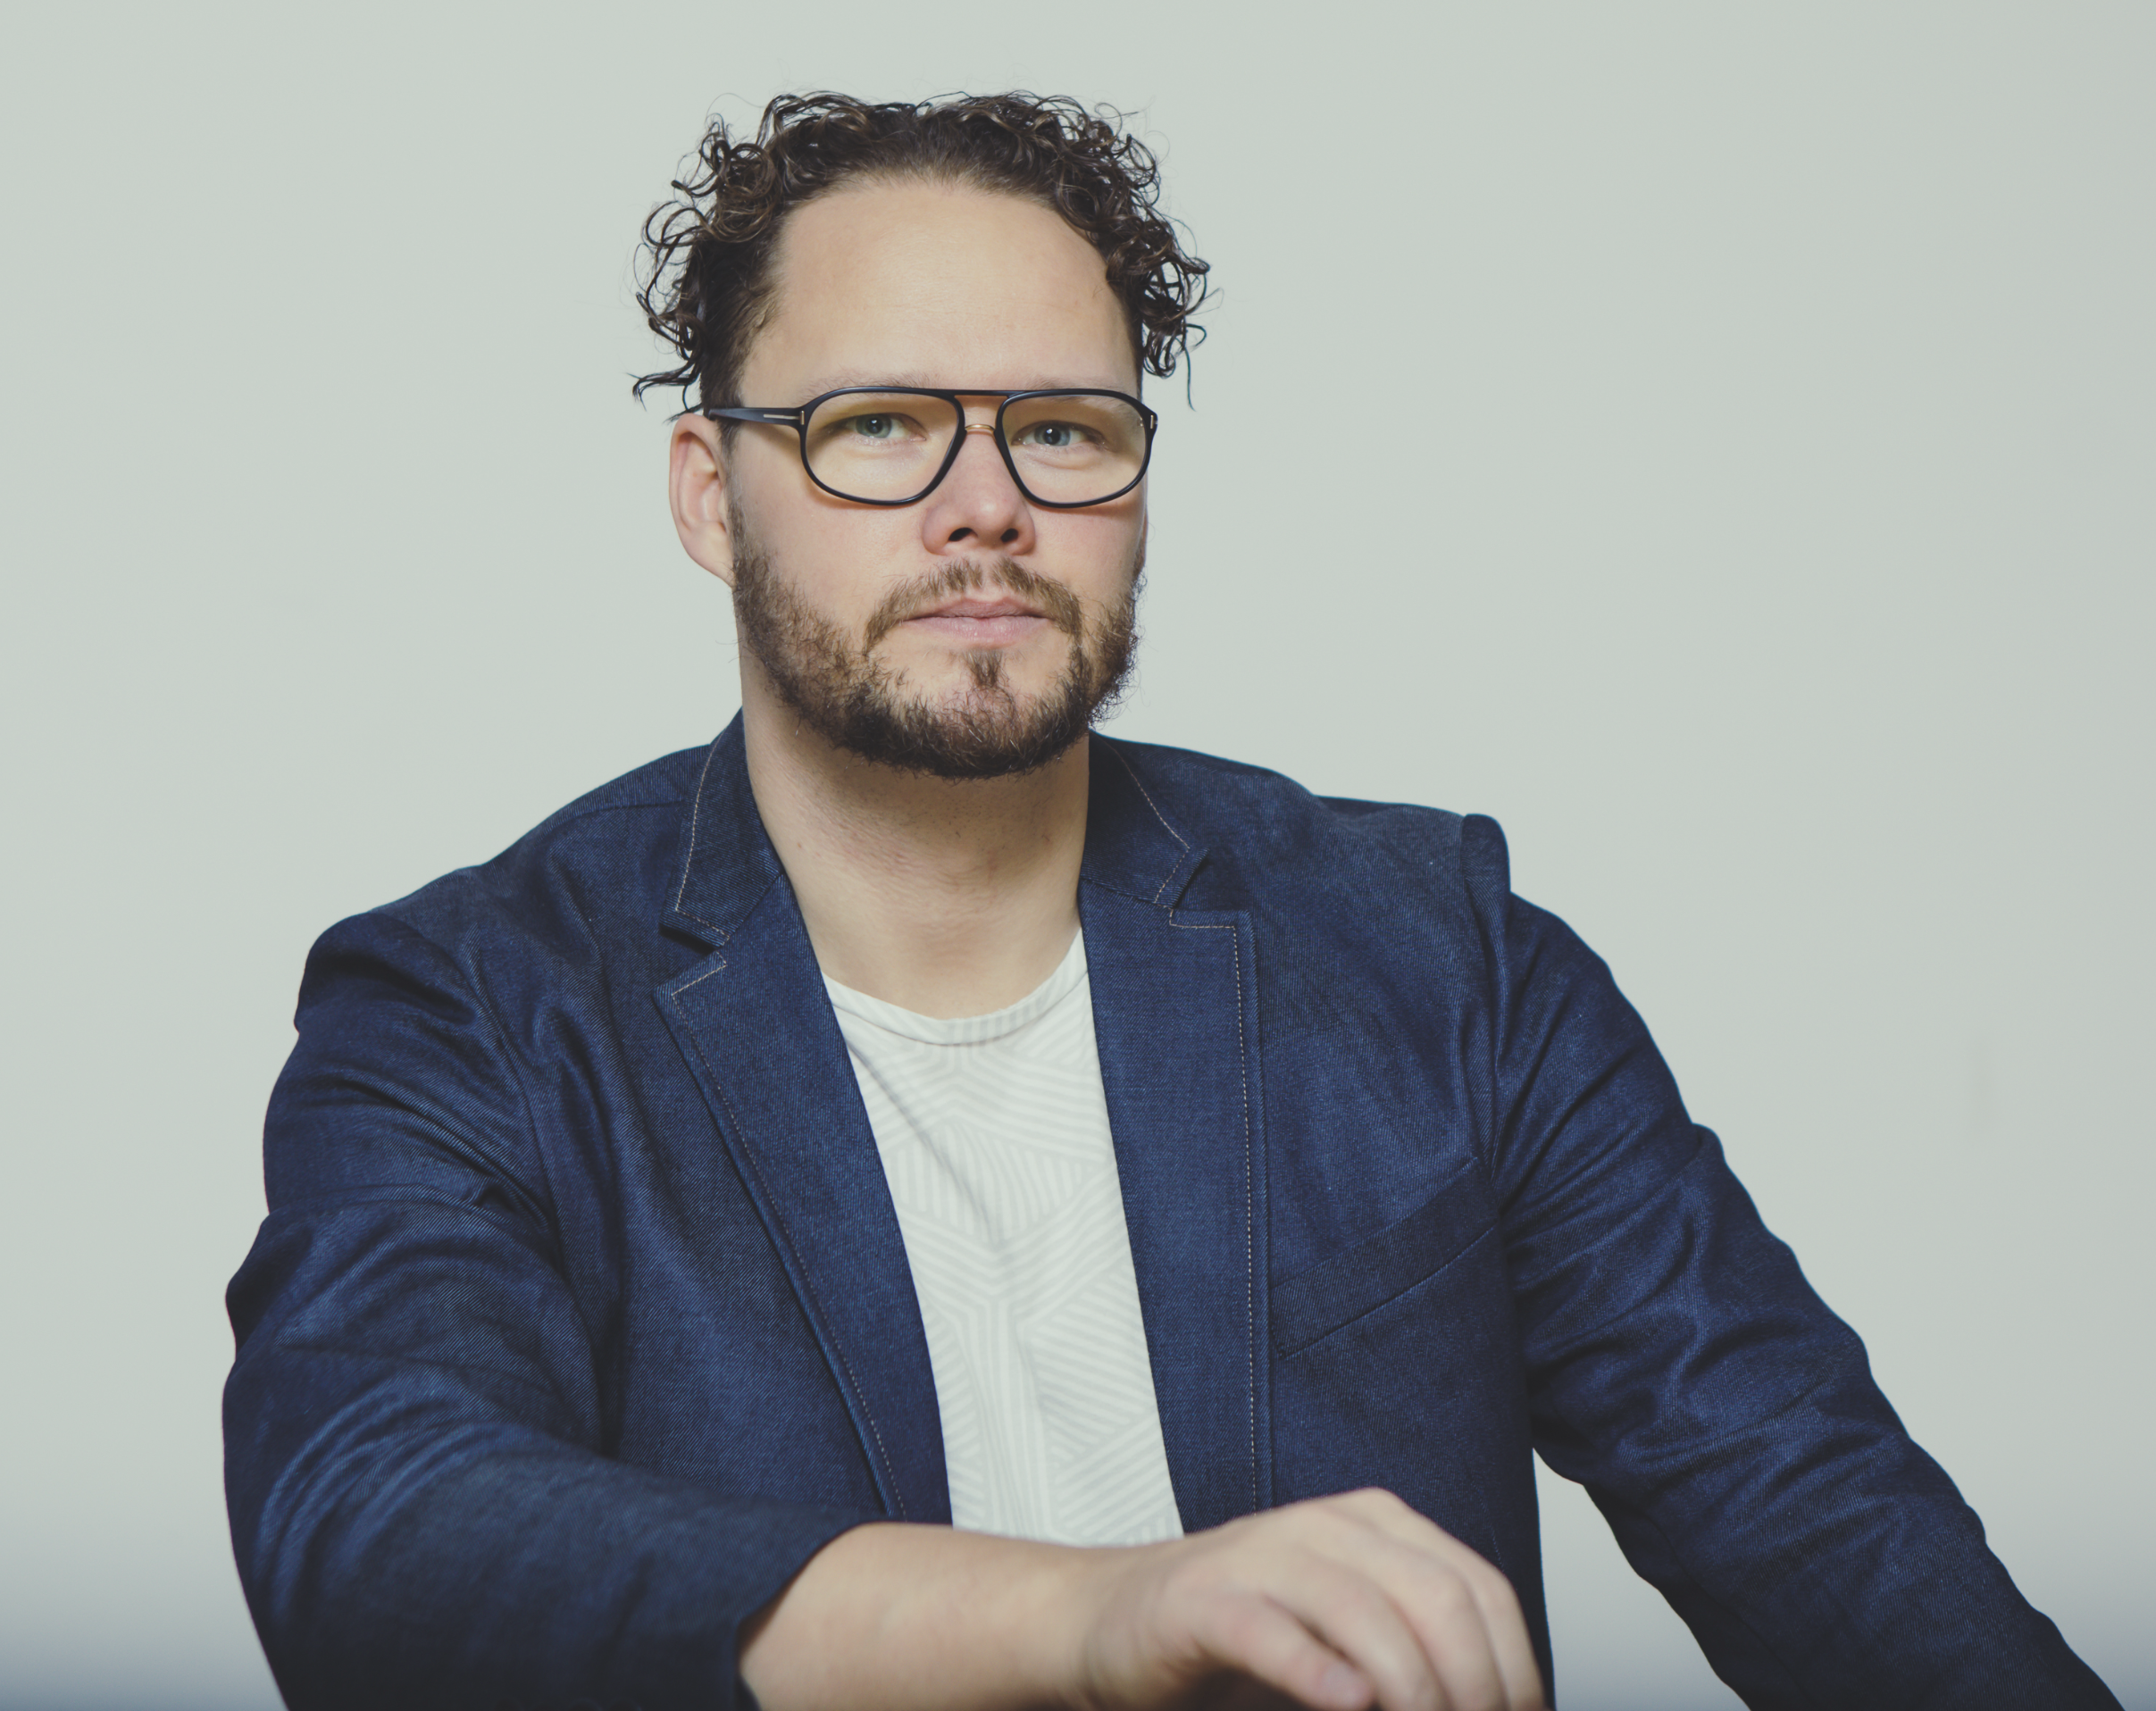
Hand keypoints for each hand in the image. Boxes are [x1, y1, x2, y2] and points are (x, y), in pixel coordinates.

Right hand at [1070, 1489, 1544, 1710]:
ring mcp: (1259, 1557)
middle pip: (1434, 1599)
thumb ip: (1416, 1653)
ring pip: (1363, 1612)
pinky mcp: (1202, 1602)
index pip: (1480, 1591)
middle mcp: (1325, 1527)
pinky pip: (1270, 1631)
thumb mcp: (1350, 1635)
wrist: (1114, 1622)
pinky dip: (1316, 1671)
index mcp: (1375, 1526)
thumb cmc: (1242, 1639)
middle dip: (1471, 1688)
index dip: (1515, 1671)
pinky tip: (1347, 1702)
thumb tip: (1502, 1705)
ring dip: (1410, 1690)